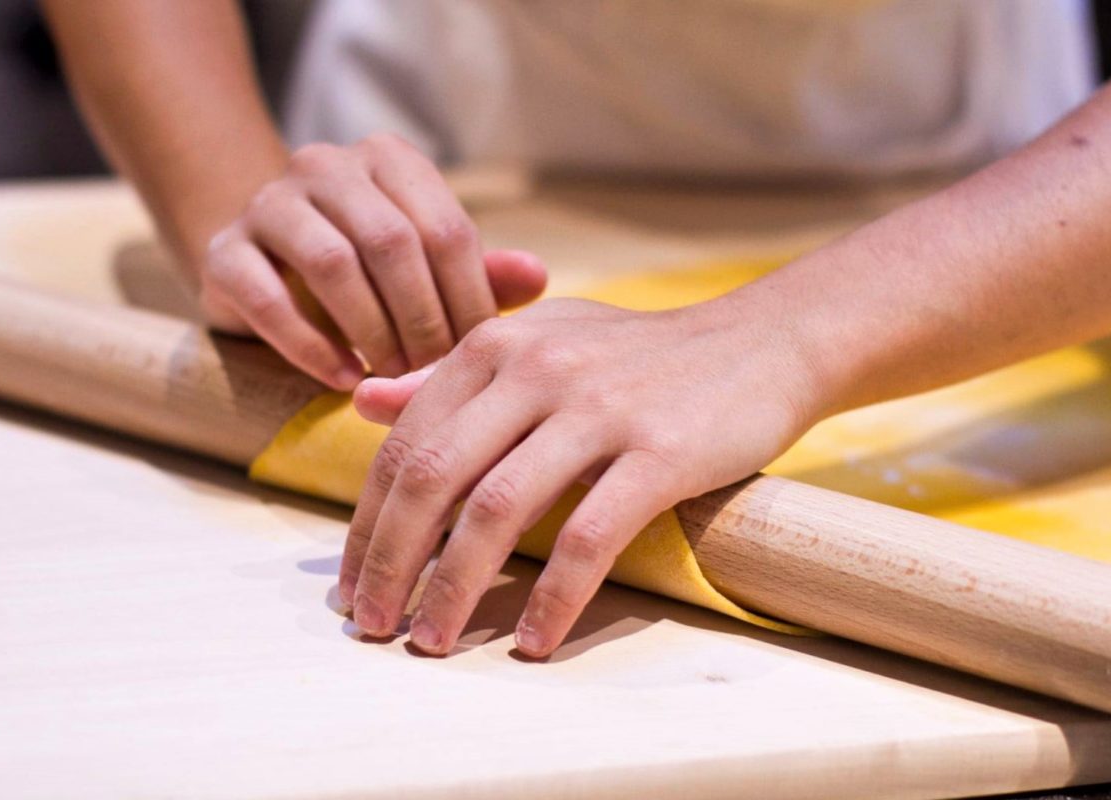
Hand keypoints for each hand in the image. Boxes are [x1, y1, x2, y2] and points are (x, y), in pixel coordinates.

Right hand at [198, 132, 545, 388]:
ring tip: (393, 379)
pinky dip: (311, 347)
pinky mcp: (223, 250)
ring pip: (332, 263)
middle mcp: (326, 165)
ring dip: (372, 332)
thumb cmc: (365, 270)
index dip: (469, 299)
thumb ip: (477, 273)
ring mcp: (269, 202)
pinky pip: (268, 298)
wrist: (263, 263)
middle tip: (435, 375)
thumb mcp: (425, 267)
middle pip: (392, 242)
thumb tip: (539, 278)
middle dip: (422, 319)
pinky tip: (343, 379)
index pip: (446, 227)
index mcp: (389, 160)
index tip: (478, 356)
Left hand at [339, 293, 826, 656]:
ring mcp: (597, 410)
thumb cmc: (637, 354)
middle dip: (391, 561)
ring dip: (454, 589)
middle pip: (435, 478)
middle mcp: (535, 370)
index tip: (352, 580)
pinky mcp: (658, 453)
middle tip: (372, 623)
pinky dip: (554, 598)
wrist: (758, 343)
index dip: (368, 521)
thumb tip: (365, 403)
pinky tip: (533, 640)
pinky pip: (588, 538)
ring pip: (498, 512)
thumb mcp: (540, 340)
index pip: (406, 444)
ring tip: (432, 641)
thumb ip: (453, 374)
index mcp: (495, 347)